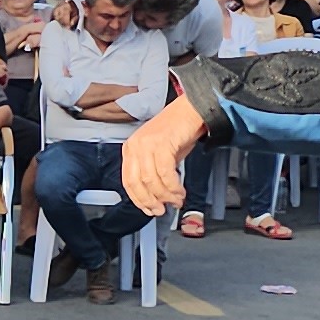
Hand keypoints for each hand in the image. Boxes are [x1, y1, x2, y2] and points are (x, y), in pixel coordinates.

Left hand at [119, 97, 209, 213]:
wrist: (192, 109)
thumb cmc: (178, 130)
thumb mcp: (159, 153)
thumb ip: (153, 172)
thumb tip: (156, 196)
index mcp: (131, 148)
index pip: (128, 181)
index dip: (139, 200)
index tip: (149, 209)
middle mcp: (135, 145)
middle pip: (137, 183)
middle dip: (150, 201)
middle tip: (162, 210)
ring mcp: (147, 144)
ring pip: (151, 180)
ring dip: (165, 195)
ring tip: (176, 200)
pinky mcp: (162, 143)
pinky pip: (165, 173)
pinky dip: (173, 186)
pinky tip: (180, 191)